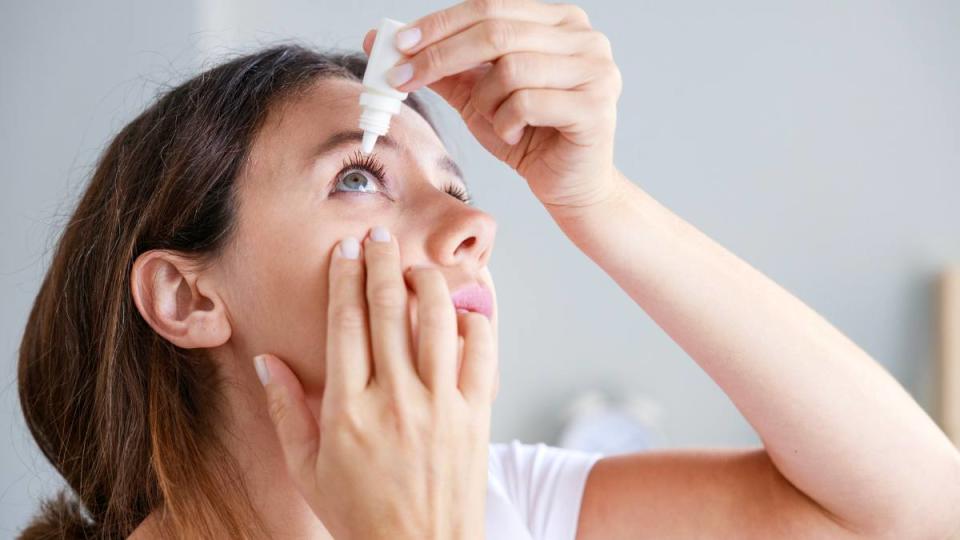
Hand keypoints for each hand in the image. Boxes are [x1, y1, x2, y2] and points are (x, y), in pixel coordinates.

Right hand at [255, 227, 495, 539]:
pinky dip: (475, 323)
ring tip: (417, 268)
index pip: (345, 324)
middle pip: (388, 309)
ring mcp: (440, 406)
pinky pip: (482, 354)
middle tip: (380, 234)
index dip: (344, 278)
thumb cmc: (359, 513)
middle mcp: (394, 399)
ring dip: (427, 283)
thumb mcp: (308, 468)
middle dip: (382, 262)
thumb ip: (284, 411)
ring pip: (437, 321)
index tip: (346, 250)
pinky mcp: (476, 415)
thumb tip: (266, 360)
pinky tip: (462, 311)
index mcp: (347, 410)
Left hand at [363, 0, 624, 216]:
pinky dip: (506, 122)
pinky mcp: (594, 106)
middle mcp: (584, 37)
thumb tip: (385, 42)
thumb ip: (444, 68)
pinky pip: (527, 102)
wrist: (570, 186)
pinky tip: (514, 135)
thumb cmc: (529, 137)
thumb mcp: (478, 97)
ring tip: (493, 120)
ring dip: (485, 101)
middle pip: (496, 31)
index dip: (440, 24)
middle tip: (404, 79)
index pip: (489, 6)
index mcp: (559, 21)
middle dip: (440, 56)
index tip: (399, 46)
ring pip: (510, 69)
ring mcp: (596, 70)